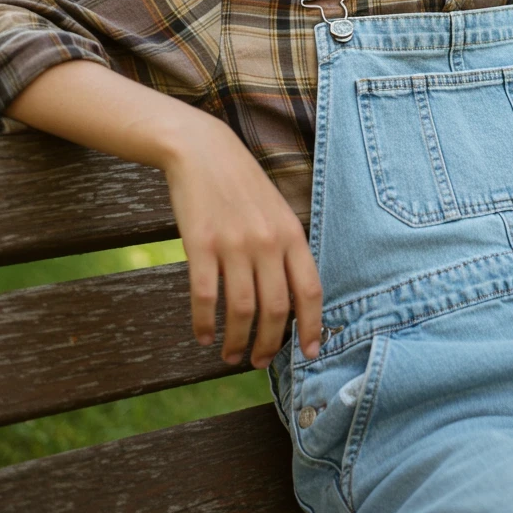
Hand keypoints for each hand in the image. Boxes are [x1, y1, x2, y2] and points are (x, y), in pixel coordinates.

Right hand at [161, 115, 322, 367]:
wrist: (203, 151)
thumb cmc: (242, 184)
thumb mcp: (277, 210)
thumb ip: (286, 248)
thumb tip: (292, 298)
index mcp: (291, 234)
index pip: (310, 290)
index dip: (312, 327)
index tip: (310, 353)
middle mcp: (267, 241)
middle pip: (276, 309)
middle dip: (270, 344)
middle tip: (260, 362)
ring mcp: (234, 243)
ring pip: (242, 310)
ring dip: (238, 341)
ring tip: (231, 355)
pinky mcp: (200, 244)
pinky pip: (206, 297)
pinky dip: (205, 323)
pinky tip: (204, 335)